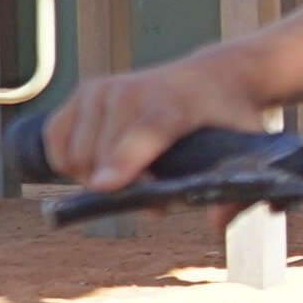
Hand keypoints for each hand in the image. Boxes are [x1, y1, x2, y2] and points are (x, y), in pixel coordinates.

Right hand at [48, 57, 269, 193]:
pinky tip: (99, 165)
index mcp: (173, 103)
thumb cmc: (227, 117)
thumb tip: (216, 225)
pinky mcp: (84, 92)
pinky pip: (56, 140)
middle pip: (101, 157)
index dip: (124, 162)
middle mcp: (131, 91)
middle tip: (152, 192)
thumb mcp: (246, 147)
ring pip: (75, 155)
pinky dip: (68, 160)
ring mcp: (102, 90)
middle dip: (118, 188)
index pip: (143, 134)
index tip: (106, 187)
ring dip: (94, 178)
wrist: (211, 77)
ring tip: (130, 176)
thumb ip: (237, 190)